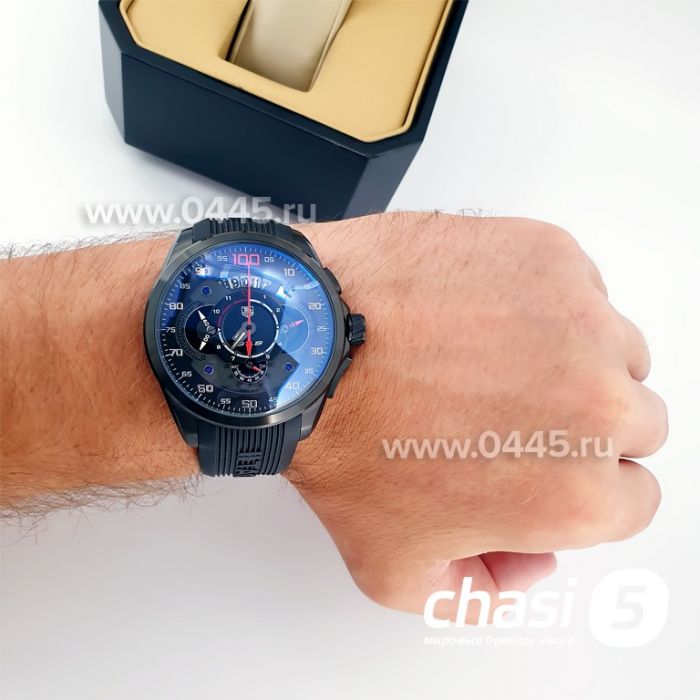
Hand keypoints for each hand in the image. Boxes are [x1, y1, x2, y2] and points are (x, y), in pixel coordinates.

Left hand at [290, 212, 667, 620]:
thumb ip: (478, 590)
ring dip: (571, 359)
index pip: (633, 500)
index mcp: (574, 494)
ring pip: (613, 349)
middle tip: (513, 415)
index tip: (546, 469)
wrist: (306, 345)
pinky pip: (578, 288)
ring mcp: (578, 318)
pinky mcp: (549, 255)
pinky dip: (543, 303)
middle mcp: (596, 405)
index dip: (581, 490)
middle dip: (582, 427)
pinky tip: (481, 316)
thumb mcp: (396, 567)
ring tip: (492, 361)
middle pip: (635, 423)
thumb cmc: (342, 441)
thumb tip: (525, 561)